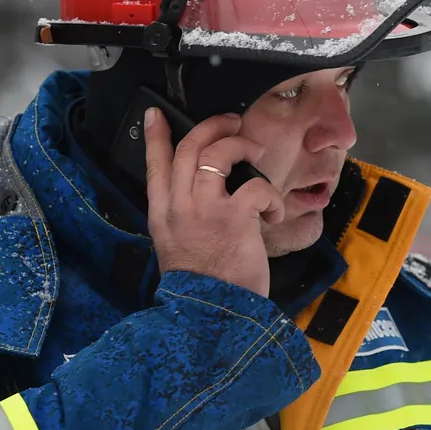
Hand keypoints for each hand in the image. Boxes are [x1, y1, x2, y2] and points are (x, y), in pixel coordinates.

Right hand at [144, 109, 285, 296]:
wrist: (211, 315)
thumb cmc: (200, 286)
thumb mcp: (177, 247)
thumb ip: (183, 218)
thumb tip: (201, 196)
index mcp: (162, 213)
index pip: (155, 165)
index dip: (156, 136)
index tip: (155, 114)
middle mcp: (179, 206)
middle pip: (189, 147)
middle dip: (212, 126)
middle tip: (230, 122)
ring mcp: (206, 209)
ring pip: (219, 153)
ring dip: (242, 145)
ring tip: (255, 151)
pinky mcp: (236, 217)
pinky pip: (256, 186)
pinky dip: (271, 195)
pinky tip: (275, 212)